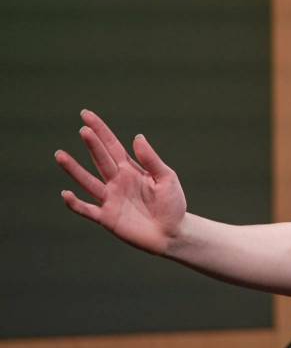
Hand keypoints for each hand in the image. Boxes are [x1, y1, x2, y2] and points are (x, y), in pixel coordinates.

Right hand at [55, 109, 186, 254]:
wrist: (172, 232)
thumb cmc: (172, 204)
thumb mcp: (166, 178)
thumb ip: (151, 160)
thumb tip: (137, 137)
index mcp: (130, 170)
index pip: (112, 146)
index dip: (99, 130)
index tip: (85, 115)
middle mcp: (117, 181)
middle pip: (100, 159)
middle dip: (92, 145)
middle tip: (83, 129)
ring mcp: (110, 199)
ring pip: (88, 181)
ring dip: (74, 169)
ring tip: (60, 155)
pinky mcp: (107, 218)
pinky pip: (87, 210)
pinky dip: (76, 204)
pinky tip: (66, 194)